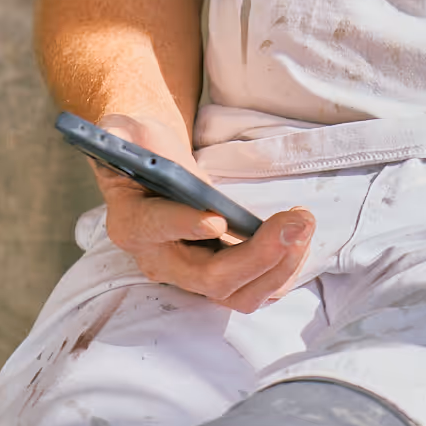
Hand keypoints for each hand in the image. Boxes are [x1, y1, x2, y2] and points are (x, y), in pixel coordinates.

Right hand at [92, 115, 314, 313]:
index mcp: (132, 222)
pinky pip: (251, 289)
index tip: (217, 219)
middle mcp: (158, 259)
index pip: (155, 230)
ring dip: (277, 266)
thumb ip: (121, 137)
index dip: (184, 227)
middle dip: (259, 254)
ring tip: (303, 226)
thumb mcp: (124, 132)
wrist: (152, 166)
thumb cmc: (140, 147)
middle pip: (209, 277)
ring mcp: (189, 274)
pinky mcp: (215, 275)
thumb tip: (126, 141)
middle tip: (296, 222)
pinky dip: (280, 270)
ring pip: (235, 293)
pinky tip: (299, 238)